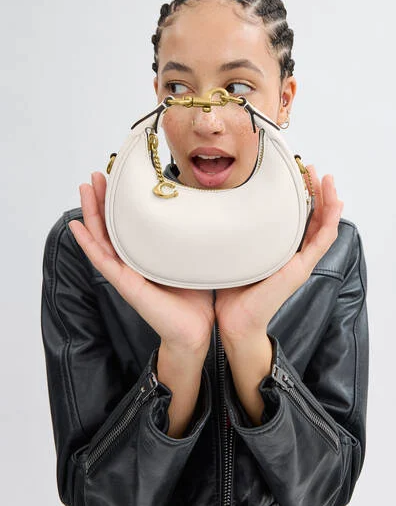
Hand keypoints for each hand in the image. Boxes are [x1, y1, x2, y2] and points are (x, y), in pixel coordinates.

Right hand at [68, 172, 213, 354]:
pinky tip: (78, 227)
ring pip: (102, 238)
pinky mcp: (126, 285)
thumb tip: (206, 212)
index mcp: (147, 255)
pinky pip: (103, 261)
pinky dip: (88, 244)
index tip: (119, 178)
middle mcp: (133, 262)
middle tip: (98, 174)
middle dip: (104, 200)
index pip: (129, 224)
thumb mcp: (193, 260)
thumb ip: (191, 240)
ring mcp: (126, 273)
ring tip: (86, 189)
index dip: (122, 202)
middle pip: (111, 226)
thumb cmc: (195, 299)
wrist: (194, 331)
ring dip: (92, 213)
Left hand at [214, 165, 343, 345]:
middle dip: (314, 191)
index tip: (294, 173)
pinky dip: (331, 221)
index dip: (299, 195)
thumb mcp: (235, 254)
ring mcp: (300, 261)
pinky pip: (323, 241)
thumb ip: (236, 235)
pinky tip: (335, 204)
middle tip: (310, 168)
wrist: (236, 321)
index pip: (295, 218)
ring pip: (322, 225)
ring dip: (327, 201)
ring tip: (325, 178)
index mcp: (279, 250)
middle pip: (312, 217)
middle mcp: (293, 254)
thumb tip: (219, 209)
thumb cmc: (232, 291)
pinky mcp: (302, 268)